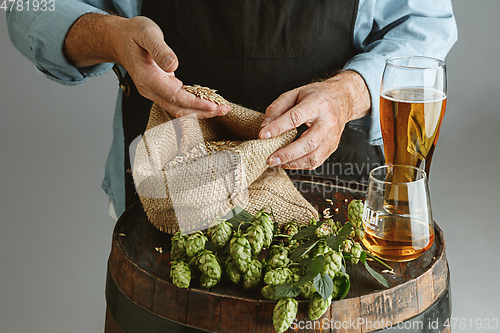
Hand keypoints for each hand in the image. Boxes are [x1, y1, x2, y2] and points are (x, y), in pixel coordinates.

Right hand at [64, 14, 229, 117]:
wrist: (119, 40)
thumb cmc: (133, 34)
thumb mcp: (146, 34)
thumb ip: (160, 50)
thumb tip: (173, 65)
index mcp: (147, 79)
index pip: (174, 96)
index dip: (194, 103)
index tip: (212, 105)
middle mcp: (150, 90)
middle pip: (179, 108)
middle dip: (203, 112)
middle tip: (225, 109)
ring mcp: (155, 92)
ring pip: (179, 109)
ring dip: (201, 111)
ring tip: (222, 109)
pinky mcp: (161, 90)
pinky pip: (179, 103)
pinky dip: (195, 105)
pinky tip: (210, 103)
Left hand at [259, 71, 370, 169]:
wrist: (343, 99)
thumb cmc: (317, 96)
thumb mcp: (295, 93)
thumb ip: (277, 108)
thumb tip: (265, 126)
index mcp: (317, 104)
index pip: (296, 117)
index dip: (278, 127)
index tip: (263, 135)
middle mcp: (327, 121)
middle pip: (308, 142)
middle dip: (286, 153)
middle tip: (270, 159)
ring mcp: (332, 136)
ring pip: (313, 156)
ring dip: (292, 163)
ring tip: (276, 163)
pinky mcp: (333, 146)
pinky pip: (316, 161)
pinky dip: (300, 164)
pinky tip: (288, 162)